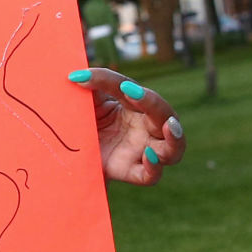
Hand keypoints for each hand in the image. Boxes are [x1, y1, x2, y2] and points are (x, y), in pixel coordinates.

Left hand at [65, 68, 185, 184]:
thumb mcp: (90, 103)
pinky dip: (154, 167)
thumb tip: (76, 75)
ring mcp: (144, 151)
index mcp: (138, 107)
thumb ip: (90, 87)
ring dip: (175, 138)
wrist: (79, 155)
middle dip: (153, 102)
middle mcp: (147, 128)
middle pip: (165, 115)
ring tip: (168, 126)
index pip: (134, 91)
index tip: (95, 78)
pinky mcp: (134, 172)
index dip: (116, 84)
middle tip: (132, 92)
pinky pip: (153, 175)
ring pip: (174, 148)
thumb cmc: (90, 123)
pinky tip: (148, 156)